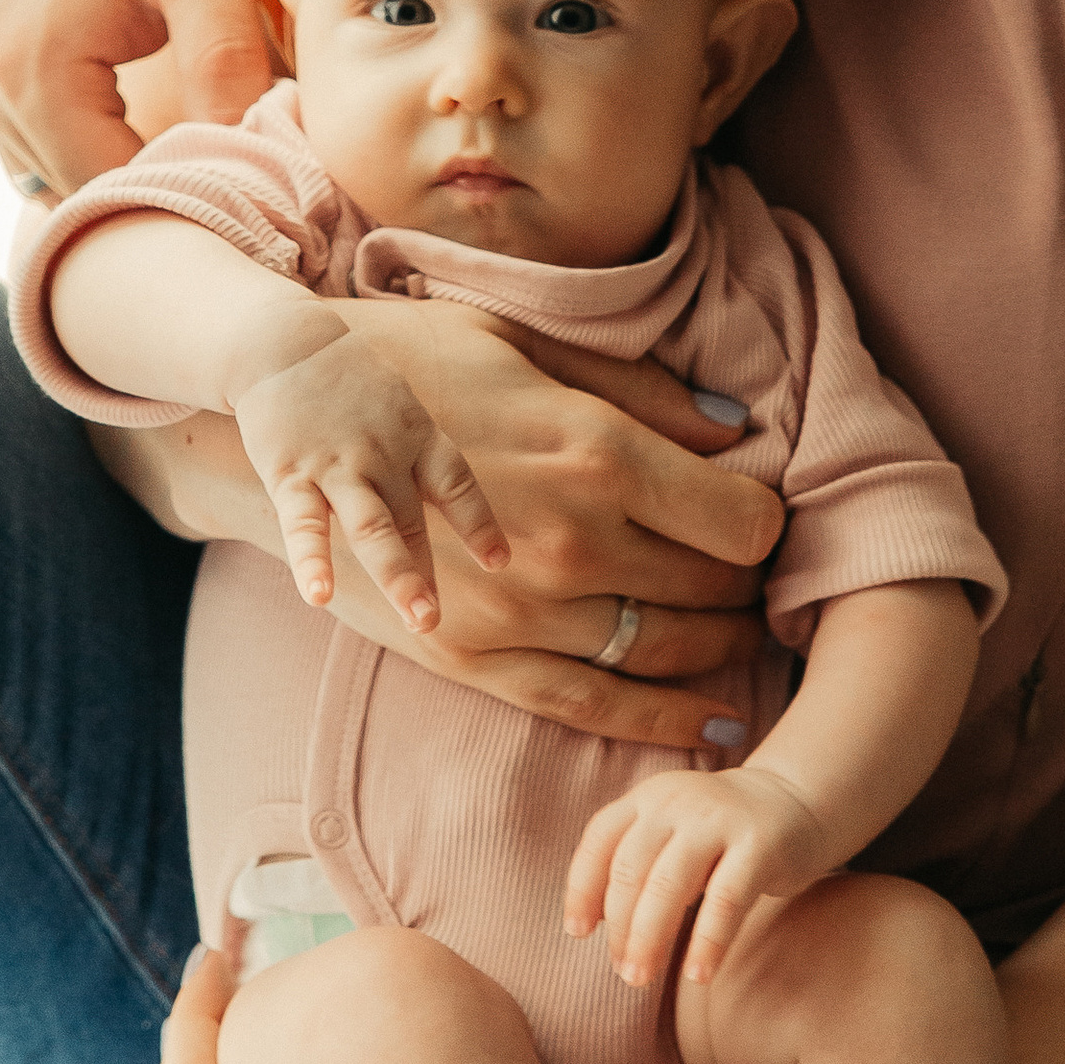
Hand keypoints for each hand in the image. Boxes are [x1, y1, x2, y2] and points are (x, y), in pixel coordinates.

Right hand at [0, 0, 275, 193]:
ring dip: (127, 167)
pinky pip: (46, 135)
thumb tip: (244, 150)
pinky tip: (156, 117)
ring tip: (203, 139)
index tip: (252, 185)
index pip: (109, 194)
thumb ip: (224, 58)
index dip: (185, 200)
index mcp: (29, 72)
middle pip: (80, 191)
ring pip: (61, 170)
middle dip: (159, 187)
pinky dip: (98, 140)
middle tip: (239, 169)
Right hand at [107, 331, 778, 749]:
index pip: (740, 520)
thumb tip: (740, 432)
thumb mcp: (530, 342)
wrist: (293, 411)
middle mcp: (567, 537)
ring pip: (661, 653)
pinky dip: (659, 720)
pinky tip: (708, 721)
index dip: (770, 527)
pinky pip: (589, 704)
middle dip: (753, 593)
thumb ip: (641, 391)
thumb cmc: (416, 357)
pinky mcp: (472, 653)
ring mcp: (519, 606)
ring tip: (746, 641)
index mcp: (594, 451)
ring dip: (721, 654)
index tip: (770, 525)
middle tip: (768, 587)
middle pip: (712, 591)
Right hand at [233, 325, 507, 629]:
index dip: (478, 522)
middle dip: (424, 573)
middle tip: (435, 622)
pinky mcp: (290, 472)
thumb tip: (446, 495)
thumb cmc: (346, 380)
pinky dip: (311, 559)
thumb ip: (419, 449)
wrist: (281, 341)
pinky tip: (319, 595)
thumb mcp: (398, 403)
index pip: (457, 483)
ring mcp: (337, 465)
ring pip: (371, 528)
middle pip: (410, 520)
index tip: (498, 561)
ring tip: (417, 618)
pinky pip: (303, 522)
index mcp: (415, 436)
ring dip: (396, 575)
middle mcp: (383, 455)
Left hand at [566, 760, 832, 987]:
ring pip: (669, 885)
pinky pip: (725, 900)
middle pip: (631, 869)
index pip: (600, 841)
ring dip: (649, 938)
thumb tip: (592, 924)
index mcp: (649, 798)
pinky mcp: (759, 845)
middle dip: (620, 928)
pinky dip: (707, 942)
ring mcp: (718, 820)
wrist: (796, 801)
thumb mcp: (672, 831)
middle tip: (624, 972)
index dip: (582, 888)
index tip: (577, 932)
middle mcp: (677, 801)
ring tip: (641, 979)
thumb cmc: (720, 834)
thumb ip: (636, 862)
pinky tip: (698, 974)